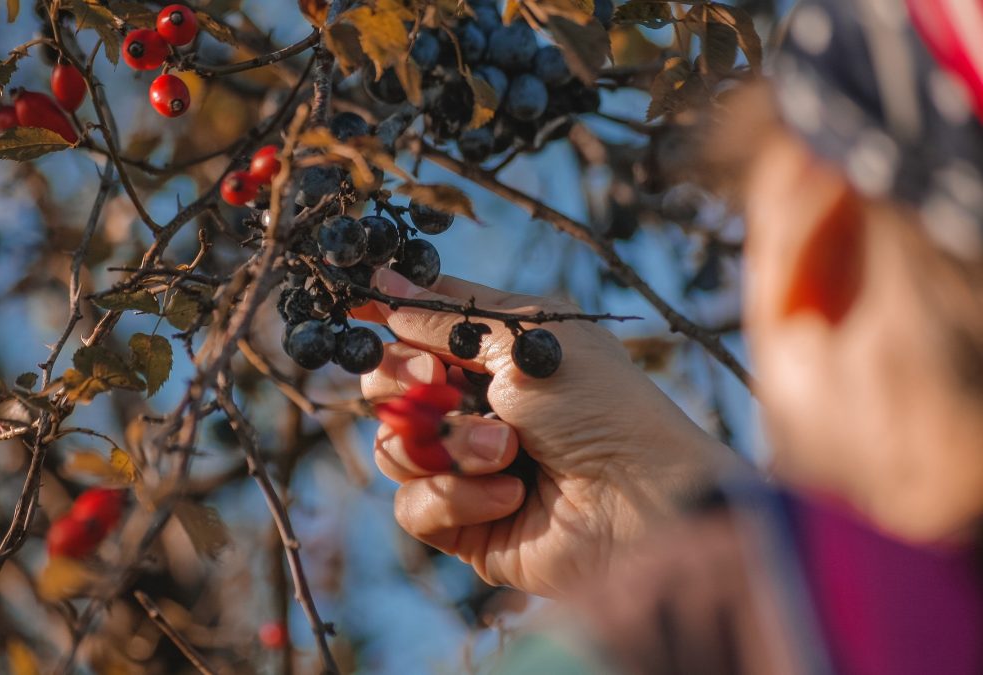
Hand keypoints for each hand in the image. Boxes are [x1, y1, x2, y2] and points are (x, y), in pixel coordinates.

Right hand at [361, 268, 741, 596]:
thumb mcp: (523, 340)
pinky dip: (457, 497)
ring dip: (446, 444)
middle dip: (404, 380)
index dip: (386, 315)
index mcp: (496, 351)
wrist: (640, 502)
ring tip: (505, 451)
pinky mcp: (463, 522)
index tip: (357, 307)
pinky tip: (510, 496)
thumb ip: (446, 317)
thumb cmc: (599, 406)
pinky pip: (413, 506)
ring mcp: (466, 466)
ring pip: (392, 446)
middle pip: (387, 384)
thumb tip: (382, 284)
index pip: (419, 324)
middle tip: (438, 380)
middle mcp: (476, 404)